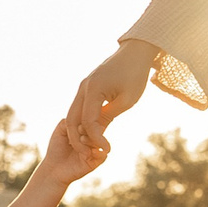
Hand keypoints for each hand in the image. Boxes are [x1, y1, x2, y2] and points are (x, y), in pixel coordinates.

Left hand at [38, 117, 110, 187]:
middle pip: (99, 130)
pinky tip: (90, 151)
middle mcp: (91, 141)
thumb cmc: (55, 149)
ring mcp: (93, 151)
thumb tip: (81, 116)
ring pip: (101, 142)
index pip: (93, 122)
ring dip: (92, 140)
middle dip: (91, 128)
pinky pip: (103, 156)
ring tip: (82, 139)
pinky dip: (99, 152)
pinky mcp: (94, 163)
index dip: (89, 119)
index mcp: (84, 132)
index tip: (78, 119)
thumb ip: (69, 121)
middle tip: (80, 129)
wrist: (52, 168)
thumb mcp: (60, 131)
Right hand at [65, 38, 157, 155]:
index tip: (107, 150)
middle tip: (90, 154)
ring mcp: (83, 86)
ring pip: (73, 114)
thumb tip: (96, 132)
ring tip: (92, 145)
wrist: (134, 52)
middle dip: (79, 139)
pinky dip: (83, 122)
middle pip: (72, 119)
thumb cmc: (135, 75)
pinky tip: (94, 131)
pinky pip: (80, 108)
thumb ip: (109, 116)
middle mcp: (83, 88)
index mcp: (93, 90)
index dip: (96, 139)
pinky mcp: (87, 87)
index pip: (88, 121)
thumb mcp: (127, 100)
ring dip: (79, 131)